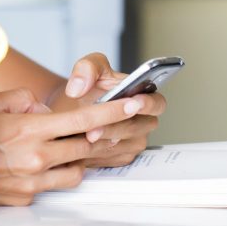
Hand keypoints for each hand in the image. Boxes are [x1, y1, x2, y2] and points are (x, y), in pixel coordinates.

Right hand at [0, 87, 145, 205]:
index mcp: (30, 129)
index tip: (133, 103)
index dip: (112, 112)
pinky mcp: (26, 198)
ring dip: (71, 159)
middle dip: (89, 138)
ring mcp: (32, 181)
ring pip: (74, 171)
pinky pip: (50, 186)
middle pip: (84, 148)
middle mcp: (36, 157)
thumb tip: (40, 107)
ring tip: (52, 149)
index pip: (83, 120)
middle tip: (82, 130)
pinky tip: (28, 166)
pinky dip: (48, 175)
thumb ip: (21, 98)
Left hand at [60, 53, 166, 167]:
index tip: (135, 102)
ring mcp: (132, 140)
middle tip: (96, 126)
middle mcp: (142, 120)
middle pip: (138, 128)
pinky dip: (98, 153)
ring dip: (105, 141)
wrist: (68, 108)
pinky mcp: (120, 156)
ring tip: (86, 136)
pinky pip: (113, 158)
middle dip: (116, 127)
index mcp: (142, 96)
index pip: (157, 103)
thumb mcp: (87, 68)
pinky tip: (83, 146)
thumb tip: (78, 87)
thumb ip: (87, 67)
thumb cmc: (85, 87)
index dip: (149, 104)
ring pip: (125, 146)